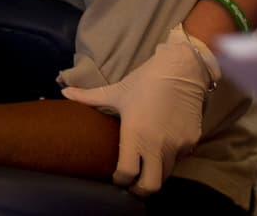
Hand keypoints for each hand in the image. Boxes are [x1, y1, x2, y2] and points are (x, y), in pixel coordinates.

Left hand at [62, 24, 216, 194]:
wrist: (181, 68)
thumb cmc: (145, 81)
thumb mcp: (117, 91)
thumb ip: (89, 97)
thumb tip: (64, 93)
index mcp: (136, 135)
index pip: (126, 175)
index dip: (119, 180)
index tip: (117, 177)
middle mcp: (157, 145)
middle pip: (149, 187)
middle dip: (140, 189)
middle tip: (134, 181)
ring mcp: (177, 145)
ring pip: (166, 174)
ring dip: (156, 173)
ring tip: (148, 163)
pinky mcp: (192, 141)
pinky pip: (180, 158)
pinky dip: (171, 157)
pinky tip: (165, 143)